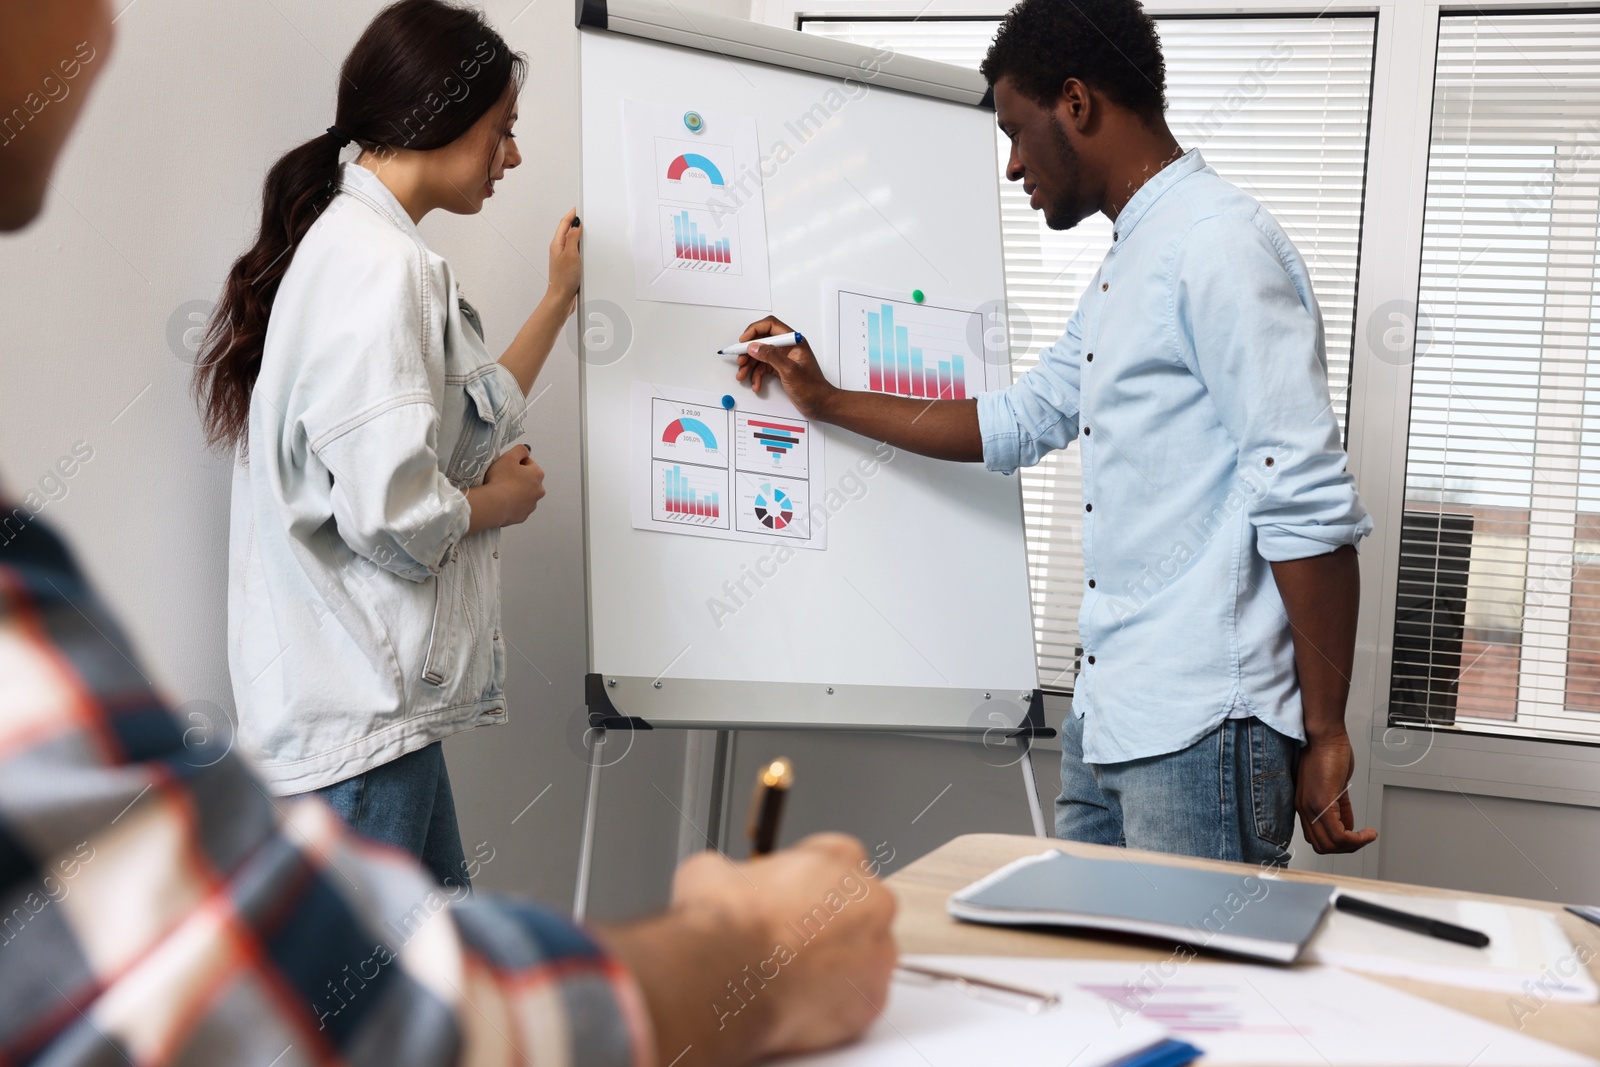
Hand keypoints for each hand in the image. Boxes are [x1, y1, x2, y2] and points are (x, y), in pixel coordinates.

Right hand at [475, 445, 544, 528]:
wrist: (494, 504)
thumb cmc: (501, 478)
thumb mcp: (509, 457)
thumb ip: (520, 450)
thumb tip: (526, 450)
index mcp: (538, 475)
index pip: (529, 463)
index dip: (516, 463)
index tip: (506, 466)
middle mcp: (539, 491)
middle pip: (528, 480)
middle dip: (518, 478)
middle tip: (503, 478)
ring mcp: (531, 505)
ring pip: (524, 495)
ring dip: (516, 492)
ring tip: (501, 491)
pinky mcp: (523, 516)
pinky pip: (518, 507)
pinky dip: (512, 504)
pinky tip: (502, 501)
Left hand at [547, 208, 581, 311]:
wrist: (561, 298)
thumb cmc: (564, 279)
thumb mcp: (571, 254)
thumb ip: (573, 238)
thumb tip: (576, 224)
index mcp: (557, 244)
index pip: (564, 224)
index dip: (571, 215)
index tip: (578, 208)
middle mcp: (559, 249)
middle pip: (567, 231)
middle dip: (574, 222)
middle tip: (581, 214)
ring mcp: (563, 257)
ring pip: (571, 241)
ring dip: (577, 234)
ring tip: (584, 227)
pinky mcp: (569, 265)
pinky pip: (575, 251)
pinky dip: (580, 246)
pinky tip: (585, 248)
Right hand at [672, 833, 896, 1059]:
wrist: (722, 979)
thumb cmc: (725, 925)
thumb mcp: (712, 869)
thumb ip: (737, 872)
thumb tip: (723, 880)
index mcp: (841, 858)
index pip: (837, 858)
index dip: (808, 880)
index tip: (791, 895)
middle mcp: (870, 903)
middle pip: (859, 908)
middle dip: (829, 922)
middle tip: (791, 938)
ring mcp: (875, 955)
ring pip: (863, 956)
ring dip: (836, 963)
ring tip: (792, 974)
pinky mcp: (869, 1002)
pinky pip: (857, 999)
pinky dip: (834, 1003)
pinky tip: (800, 1000)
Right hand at [735, 315, 835, 419]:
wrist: (820, 405)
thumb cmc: (812, 388)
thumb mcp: (790, 371)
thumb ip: (771, 356)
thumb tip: (755, 346)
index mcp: (793, 341)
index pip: (770, 326)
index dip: (754, 330)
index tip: (743, 341)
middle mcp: (788, 348)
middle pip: (762, 341)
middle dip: (748, 351)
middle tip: (740, 361)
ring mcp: (783, 359)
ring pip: (760, 356)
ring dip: (749, 365)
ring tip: (743, 375)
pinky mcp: (780, 369)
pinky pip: (763, 368)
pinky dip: (757, 376)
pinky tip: (756, 384)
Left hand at [1295, 732, 1377, 853]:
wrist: (1323, 736)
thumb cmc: (1328, 753)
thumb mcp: (1334, 785)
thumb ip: (1340, 807)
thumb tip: (1349, 825)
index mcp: (1305, 804)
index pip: (1316, 838)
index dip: (1336, 843)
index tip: (1353, 838)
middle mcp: (1304, 808)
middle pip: (1322, 845)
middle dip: (1346, 848)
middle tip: (1362, 840)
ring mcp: (1311, 807)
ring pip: (1330, 844)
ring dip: (1353, 845)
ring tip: (1367, 836)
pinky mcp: (1321, 802)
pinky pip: (1339, 834)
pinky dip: (1357, 839)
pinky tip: (1368, 833)